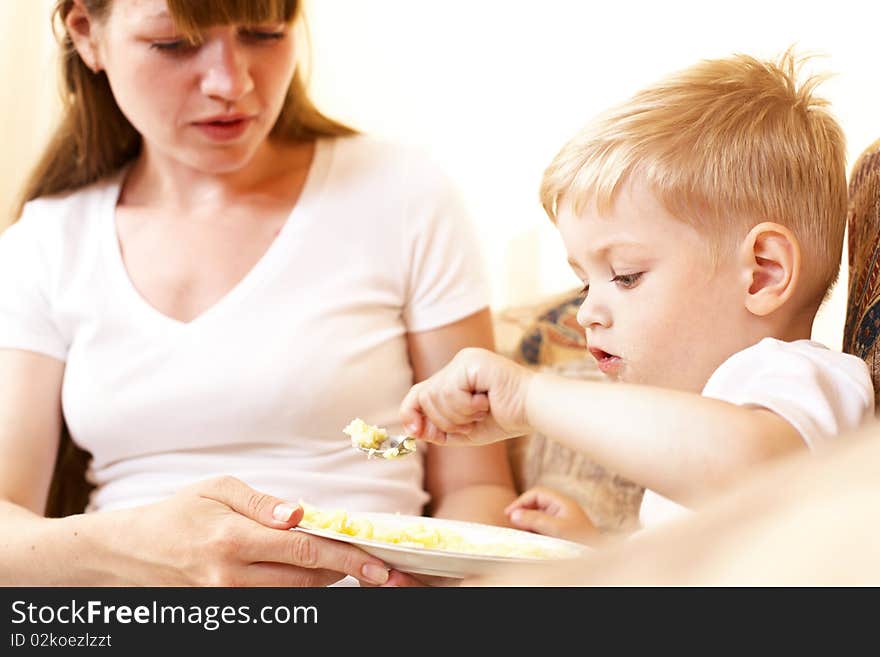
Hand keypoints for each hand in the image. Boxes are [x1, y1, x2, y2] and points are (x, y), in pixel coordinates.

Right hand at [112, 476, 395, 585]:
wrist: (131, 553)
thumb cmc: (178, 512)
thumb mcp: (217, 489)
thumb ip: (262, 502)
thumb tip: (300, 514)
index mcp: (233, 540)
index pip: (304, 552)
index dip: (346, 559)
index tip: (377, 565)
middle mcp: (232, 577)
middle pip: (307, 582)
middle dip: (347, 574)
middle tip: (379, 567)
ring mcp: (228, 600)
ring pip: (295, 597)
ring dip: (327, 583)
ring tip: (352, 568)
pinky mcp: (226, 611)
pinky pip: (275, 604)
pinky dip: (300, 591)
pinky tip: (314, 576)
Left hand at [400, 347, 533, 445]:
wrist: (534, 411)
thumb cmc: (505, 418)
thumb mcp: (465, 430)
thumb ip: (439, 430)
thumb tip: (413, 430)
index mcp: (455, 376)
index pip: (418, 392)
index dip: (411, 414)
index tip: (416, 433)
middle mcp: (457, 364)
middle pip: (423, 396)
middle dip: (442, 421)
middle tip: (469, 424)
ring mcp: (464, 360)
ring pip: (435, 396)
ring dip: (456, 415)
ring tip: (480, 413)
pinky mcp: (471, 361)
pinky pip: (449, 391)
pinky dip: (465, 407)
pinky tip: (486, 402)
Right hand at [505, 486, 597, 544]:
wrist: (597, 555)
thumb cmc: (581, 541)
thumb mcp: (556, 529)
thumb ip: (535, 520)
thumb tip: (514, 514)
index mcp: (563, 502)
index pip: (537, 493)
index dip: (521, 501)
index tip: (510, 514)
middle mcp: (562, 509)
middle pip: (536, 504)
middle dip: (523, 512)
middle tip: (512, 523)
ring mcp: (562, 521)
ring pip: (539, 516)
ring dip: (528, 522)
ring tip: (520, 532)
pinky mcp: (562, 533)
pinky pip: (543, 527)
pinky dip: (534, 531)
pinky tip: (531, 539)